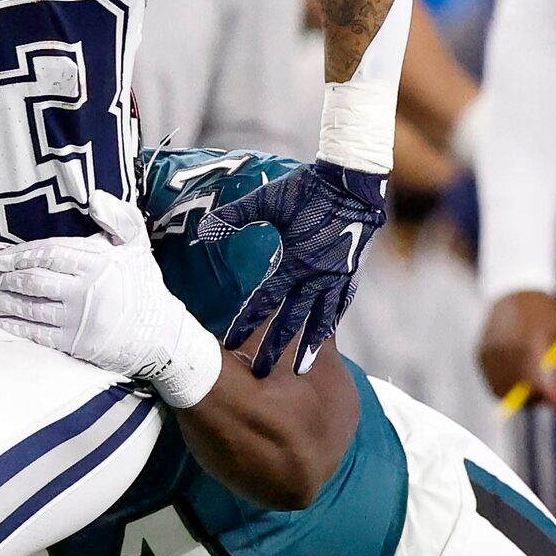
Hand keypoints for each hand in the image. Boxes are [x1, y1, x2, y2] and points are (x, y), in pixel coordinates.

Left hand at [0, 191, 221, 406]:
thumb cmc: (143, 286)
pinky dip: (15, 325)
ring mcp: (78, 318)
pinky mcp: (75, 343)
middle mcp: (84, 289)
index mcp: (95, 261)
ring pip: (29, 305)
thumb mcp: (137, 245)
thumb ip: (118, 217)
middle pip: (31, 280)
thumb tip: (94, 196)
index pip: (46, 253)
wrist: (160, 335)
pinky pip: (38, 333)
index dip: (14, 255)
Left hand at [196, 160, 386, 377]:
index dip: (246, 323)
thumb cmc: (308, 188)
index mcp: (293, 262)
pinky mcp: (351, 270)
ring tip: (301, 370)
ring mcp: (337, 276)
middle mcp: (316, 276)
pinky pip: (342, 302)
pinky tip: (327, 331)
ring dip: (309, 347)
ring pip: (321, 320)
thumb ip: (235, 217)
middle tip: (260, 374)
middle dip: (275, 349)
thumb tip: (203, 232)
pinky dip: (333, 320)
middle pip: (292, 322)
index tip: (229, 345)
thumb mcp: (268, 200)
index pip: (264, 302)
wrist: (352, 181)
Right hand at [479, 290, 555, 412]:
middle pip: (522, 392)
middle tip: (553, 389)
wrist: (513, 290)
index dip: (552, 398)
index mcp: (529, 340)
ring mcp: (488, 353)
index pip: (538, 381)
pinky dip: (509, 384)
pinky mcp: (479, 357)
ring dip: (523, 392)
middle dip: (540, 398)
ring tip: (534, 371)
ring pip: (506, 392)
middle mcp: (504, 349)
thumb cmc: (546, 315)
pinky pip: (495, 384)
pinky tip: (517, 365)